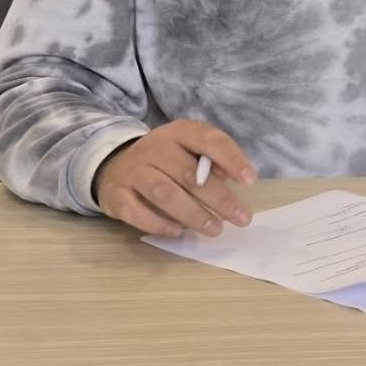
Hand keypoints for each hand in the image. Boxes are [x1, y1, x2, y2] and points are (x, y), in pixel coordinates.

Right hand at [94, 119, 256, 238]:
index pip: (209, 139)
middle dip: (219, 198)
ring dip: (193, 214)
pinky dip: (160, 224)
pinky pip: (138, 212)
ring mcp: (133, 171)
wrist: (115, 166)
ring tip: (214, 229)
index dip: (231, 159)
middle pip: (190, 174)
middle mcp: (154, 148)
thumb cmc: (166, 161)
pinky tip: (178, 232)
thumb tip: (236, 179)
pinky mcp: (116, 195)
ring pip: (165, 193)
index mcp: (179, 132)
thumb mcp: (190, 151)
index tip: (250, 180)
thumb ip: (213, 162)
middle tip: (241, 218)